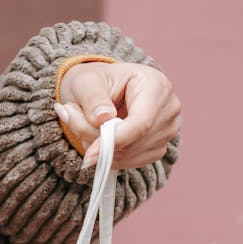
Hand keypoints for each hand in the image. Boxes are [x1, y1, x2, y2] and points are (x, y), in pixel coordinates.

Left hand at [54, 61, 180, 170]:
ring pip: (131, 155)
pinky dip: (110, 157)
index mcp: (157, 85)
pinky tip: (100, 140)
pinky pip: (131, 162)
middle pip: (135, 141)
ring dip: (102, 150)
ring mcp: (167, 131)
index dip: (115, 140)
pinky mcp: (158, 148)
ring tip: (84, 126)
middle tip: (73, 122)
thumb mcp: (87, 81)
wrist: (102, 90)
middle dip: (100, 143)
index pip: (141, 123)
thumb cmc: (96, 81)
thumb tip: (102, 120)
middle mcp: (169, 109)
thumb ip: (93, 98)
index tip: (89, 154)